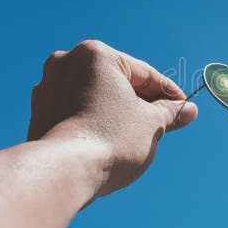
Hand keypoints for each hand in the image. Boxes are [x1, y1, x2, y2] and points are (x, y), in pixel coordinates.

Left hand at [27, 40, 197, 199]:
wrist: (64, 172)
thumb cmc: (111, 140)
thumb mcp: (151, 124)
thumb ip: (170, 112)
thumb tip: (188, 110)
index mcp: (96, 55)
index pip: (144, 74)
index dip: (169, 93)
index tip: (183, 108)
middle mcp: (67, 63)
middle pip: (117, 82)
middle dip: (141, 102)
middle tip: (165, 121)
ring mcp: (48, 88)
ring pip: (95, 97)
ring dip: (117, 111)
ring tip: (138, 134)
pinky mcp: (38, 113)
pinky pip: (76, 111)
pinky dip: (95, 121)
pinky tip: (110, 140)